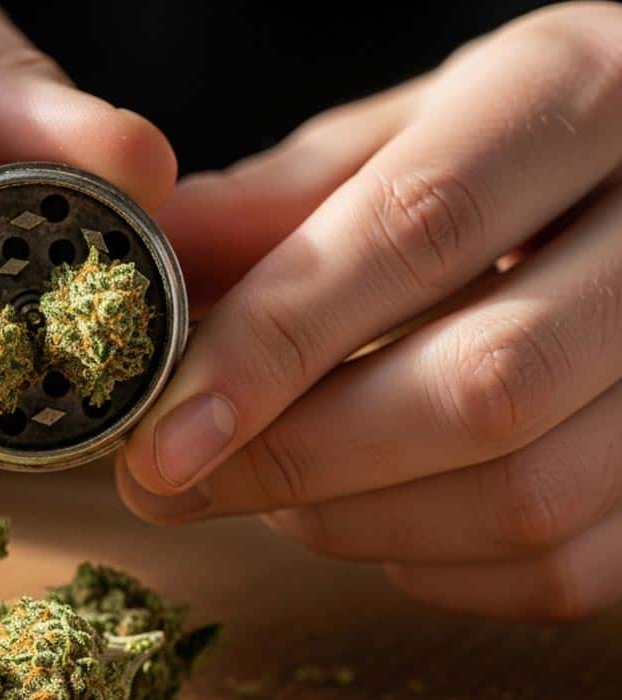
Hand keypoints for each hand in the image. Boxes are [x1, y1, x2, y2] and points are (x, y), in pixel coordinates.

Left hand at [118, 2, 621, 619]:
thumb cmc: (525, 144)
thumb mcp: (415, 127)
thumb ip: (290, 196)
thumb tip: (159, 260)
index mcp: (585, 94)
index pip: (416, 230)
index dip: (272, 348)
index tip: (161, 435)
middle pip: (482, 385)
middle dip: (298, 457)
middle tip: (175, 482)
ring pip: (529, 496)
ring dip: (356, 521)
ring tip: (270, 489)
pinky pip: (566, 567)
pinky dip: (435, 565)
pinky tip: (371, 516)